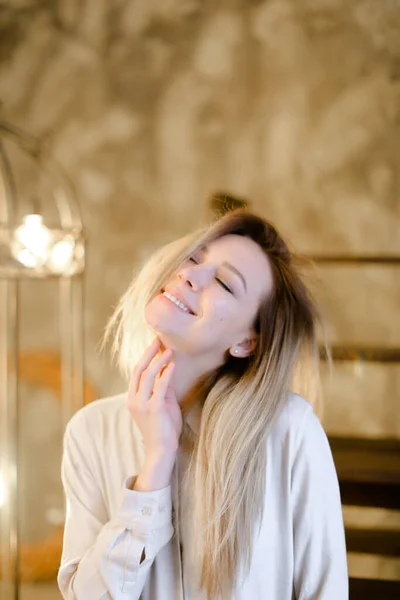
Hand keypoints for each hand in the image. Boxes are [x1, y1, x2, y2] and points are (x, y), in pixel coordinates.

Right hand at [127, 339, 181, 464]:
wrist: (162, 450)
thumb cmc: (164, 428)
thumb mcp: (163, 403)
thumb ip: (163, 386)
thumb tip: (168, 368)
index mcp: (133, 398)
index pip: (137, 372)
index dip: (146, 357)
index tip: (155, 344)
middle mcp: (134, 399)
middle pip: (139, 370)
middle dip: (149, 353)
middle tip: (158, 340)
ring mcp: (142, 404)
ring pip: (147, 375)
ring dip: (159, 360)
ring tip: (169, 350)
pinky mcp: (153, 408)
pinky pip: (159, 386)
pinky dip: (166, 373)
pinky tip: (173, 365)